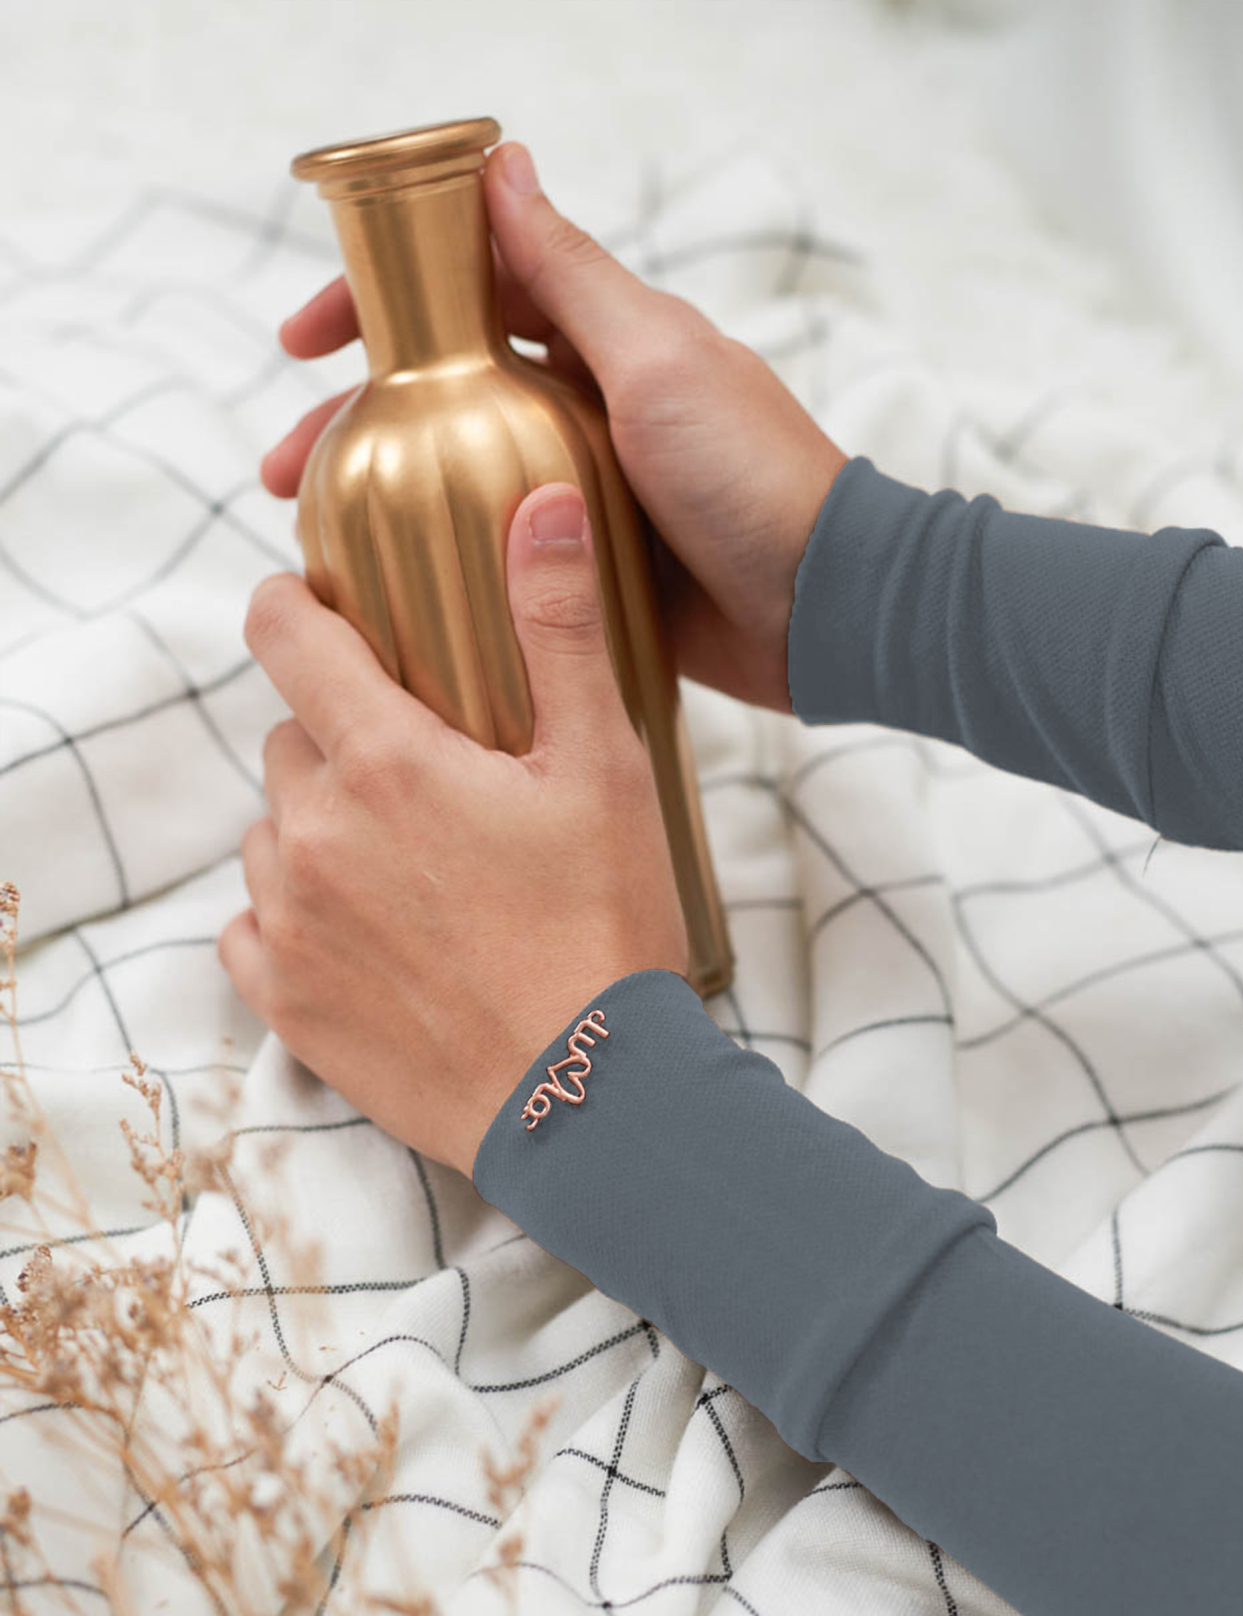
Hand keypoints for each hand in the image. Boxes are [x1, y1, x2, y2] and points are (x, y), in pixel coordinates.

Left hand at [217, 484, 689, 1176]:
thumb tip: (547, 504)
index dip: (292, 606)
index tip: (310, 606)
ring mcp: (291, 921)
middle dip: (344, 740)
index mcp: (385, 761)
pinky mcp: (287, 1000)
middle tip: (427, 777)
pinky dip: (294, 915)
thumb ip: (560, 629)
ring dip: (321, 829)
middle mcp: (314, 833)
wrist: (587, 1096)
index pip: (288, 638)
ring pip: (272, 831)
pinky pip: (251, 926)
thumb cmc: (605, 927)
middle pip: (291, 741)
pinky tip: (367, 933)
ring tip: (411, 867)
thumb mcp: (602, 766)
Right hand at [260, 138, 849, 716]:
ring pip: (462, 477)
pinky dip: (445, 563)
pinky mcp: (595, 573)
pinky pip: (504, 558)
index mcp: (601, 340)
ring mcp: (588, 494)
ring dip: (384, 494)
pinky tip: (391, 587)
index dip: (379, 305)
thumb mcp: (656, 359)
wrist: (824, 608)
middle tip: (282, 463)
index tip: (303, 338)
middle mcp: (588, 408)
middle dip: (355, 420)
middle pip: (444, 394)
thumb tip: (505, 163)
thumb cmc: (751, 475)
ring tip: (314, 534)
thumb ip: (575, 274)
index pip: (467, 294)